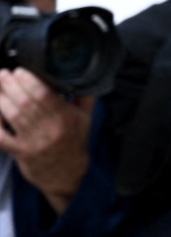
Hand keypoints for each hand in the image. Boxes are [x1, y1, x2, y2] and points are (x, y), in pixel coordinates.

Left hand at [0, 69, 93, 214]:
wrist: (68, 174)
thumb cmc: (75, 144)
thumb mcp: (86, 119)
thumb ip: (85, 96)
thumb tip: (84, 76)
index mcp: (66, 117)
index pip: (44, 95)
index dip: (29, 81)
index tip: (19, 71)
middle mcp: (50, 129)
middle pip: (26, 102)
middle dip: (11, 85)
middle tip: (3, 74)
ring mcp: (34, 142)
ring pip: (13, 116)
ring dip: (1, 99)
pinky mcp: (21, 153)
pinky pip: (2, 137)